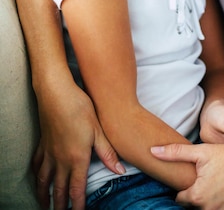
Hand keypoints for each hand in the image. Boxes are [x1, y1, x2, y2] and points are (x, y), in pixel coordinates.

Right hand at [33, 83, 123, 209]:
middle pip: (58, 190)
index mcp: (77, 158)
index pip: (76, 190)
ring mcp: (49, 152)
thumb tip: (120, 171)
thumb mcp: (98, 129)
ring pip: (44, 181)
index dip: (78, 205)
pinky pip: (37, 164)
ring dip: (44, 195)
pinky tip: (38, 178)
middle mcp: (60, 159)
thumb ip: (107, 152)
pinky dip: (36, 175)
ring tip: (45, 205)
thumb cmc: (80, 108)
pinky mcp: (42, 143)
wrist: (57, 93)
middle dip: (59, 206)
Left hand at [151, 142, 223, 209]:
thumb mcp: (201, 151)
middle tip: (208, 181)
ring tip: (219, 186)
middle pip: (196, 207)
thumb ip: (175, 153)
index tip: (190, 180)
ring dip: (213, 203)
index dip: (184, 188)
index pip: (181, 199)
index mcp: (198, 196)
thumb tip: (152, 150)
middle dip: (199, 196)